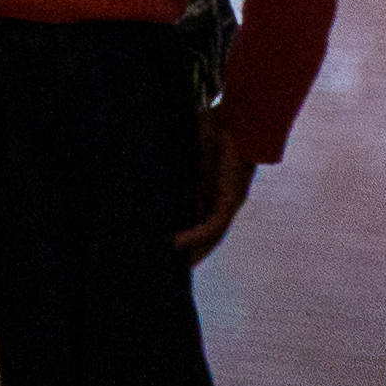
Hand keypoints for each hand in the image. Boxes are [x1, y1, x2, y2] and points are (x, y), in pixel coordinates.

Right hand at [177, 108, 255, 263]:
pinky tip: (177, 243)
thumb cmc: (215, 126)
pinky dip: (195, 235)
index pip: (198, 217)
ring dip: (193, 251)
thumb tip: (147, 171)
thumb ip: (177, 166)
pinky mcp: (231, 199)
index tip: (164, 247)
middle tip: (166, 268)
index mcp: (212, 187)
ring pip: (211, 236)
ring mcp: (228, 201)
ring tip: (172, 266)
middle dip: (190, 252)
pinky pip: (213, 224)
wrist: (238, 117)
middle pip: (206, 234)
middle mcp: (222, 199)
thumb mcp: (190, 151)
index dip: (184, 234)